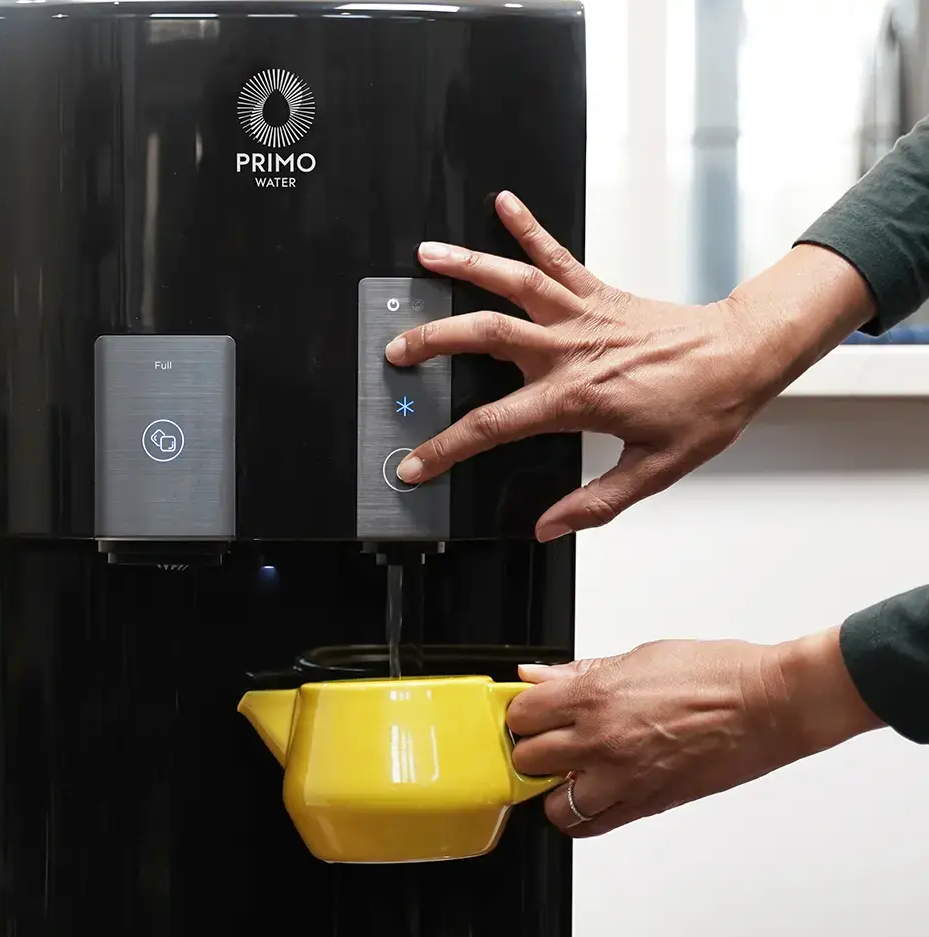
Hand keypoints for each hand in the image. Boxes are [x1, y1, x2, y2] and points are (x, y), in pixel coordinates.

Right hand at [385, 192, 873, 541]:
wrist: (746, 355)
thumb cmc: (706, 408)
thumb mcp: (655, 470)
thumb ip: (596, 503)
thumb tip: (548, 527)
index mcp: (575, 398)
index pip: (491, 426)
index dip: (444, 449)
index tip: (413, 464)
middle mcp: (570, 349)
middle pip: (484, 336)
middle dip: (433, 341)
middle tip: (396, 349)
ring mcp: (582, 315)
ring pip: (512, 282)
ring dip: (466, 266)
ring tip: (426, 256)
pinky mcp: (599, 293)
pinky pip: (556, 255)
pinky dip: (529, 227)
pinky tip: (504, 204)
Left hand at [504, 629, 883, 836]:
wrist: (769, 704)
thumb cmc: (716, 674)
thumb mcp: (639, 656)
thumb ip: (580, 672)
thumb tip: (539, 675)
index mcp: (596, 696)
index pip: (522, 714)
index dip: (523, 713)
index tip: (530, 712)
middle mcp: (603, 740)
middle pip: (528, 759)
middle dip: (532, 749)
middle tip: (547, 740)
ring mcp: (624, 777)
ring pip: (553, 803)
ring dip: (554, 788)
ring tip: (569, 771)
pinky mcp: (648, 803)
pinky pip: (593, 825)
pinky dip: (583, 814)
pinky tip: (591, 794)